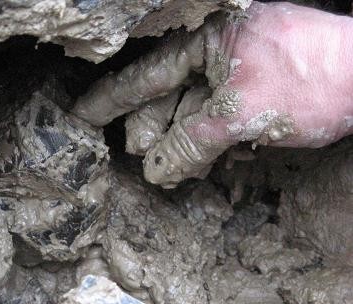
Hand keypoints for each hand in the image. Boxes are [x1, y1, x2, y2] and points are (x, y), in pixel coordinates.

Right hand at [72, 1, 352, 187]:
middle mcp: (213, 52)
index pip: (145, 76)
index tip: (80, 117)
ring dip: (180, 149)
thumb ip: (190, 142)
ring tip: (170, 176)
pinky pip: (215, 124)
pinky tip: (205, 165)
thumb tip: (153, 170)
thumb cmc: (312, 79)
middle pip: (164, 99)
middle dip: (151, 135)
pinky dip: (208, 147)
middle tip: (138, 163)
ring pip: (189, 116)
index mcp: (205, 39)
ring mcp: (233, 73)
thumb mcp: (241, 113)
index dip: (110, 101)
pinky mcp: (250, 94)